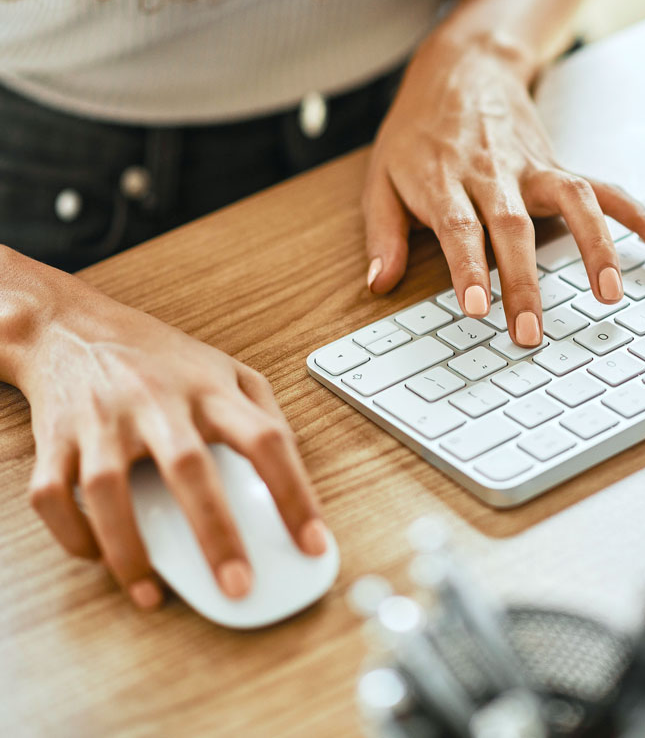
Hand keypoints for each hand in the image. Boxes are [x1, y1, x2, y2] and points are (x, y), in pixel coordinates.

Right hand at [19, 274, 325, 609]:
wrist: (70, 325)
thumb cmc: (158, 357)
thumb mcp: (225, 369)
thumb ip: (264, 412)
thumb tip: (293, 466)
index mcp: (210, 389)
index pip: (265, 439)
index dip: (295, 494)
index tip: (314, 544)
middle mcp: (156, 403)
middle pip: (189, 468)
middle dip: (216, 534)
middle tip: (238, 586)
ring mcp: (101, 421)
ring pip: (109, 490)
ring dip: (130, 550)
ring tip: (153, 594)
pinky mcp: (55, 439)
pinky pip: (53, 496)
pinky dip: (73, 535)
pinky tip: (100, 558)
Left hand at [362, 31, 644, 346]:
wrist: (463, 68)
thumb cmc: (419, 131)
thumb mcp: (381, 175)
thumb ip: (383, 232)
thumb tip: (380, 284)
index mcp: (444, 178)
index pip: (461, 226)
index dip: (470, 267)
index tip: (479, 309)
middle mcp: (494, 172)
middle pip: (514, 227)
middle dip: (525, 282)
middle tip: (531, 333)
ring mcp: (533, 167)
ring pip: (571, 202)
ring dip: (595, 247)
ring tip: (610, 293)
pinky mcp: (559, 166)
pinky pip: (605, 190)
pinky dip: (639, 215)